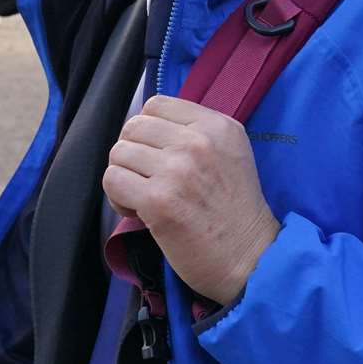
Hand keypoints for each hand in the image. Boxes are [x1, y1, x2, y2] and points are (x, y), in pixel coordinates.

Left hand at [103, 95, 280, 305]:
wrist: (249, 258)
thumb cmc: (234, 211)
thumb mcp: (230, 154)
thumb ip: (194, 132)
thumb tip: (145, 126)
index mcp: (217, 126)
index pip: (156, 105)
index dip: (146, 131)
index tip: (156, 155)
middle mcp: (198, 142)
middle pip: (133, 128)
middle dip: (132, 154)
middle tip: (146, 179)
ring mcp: (177, 170)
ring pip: (119, 154)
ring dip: (124, 177)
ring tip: (144, 198)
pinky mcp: (159, 200)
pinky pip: (113, 181)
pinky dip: (118, 198)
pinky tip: (139, 212)